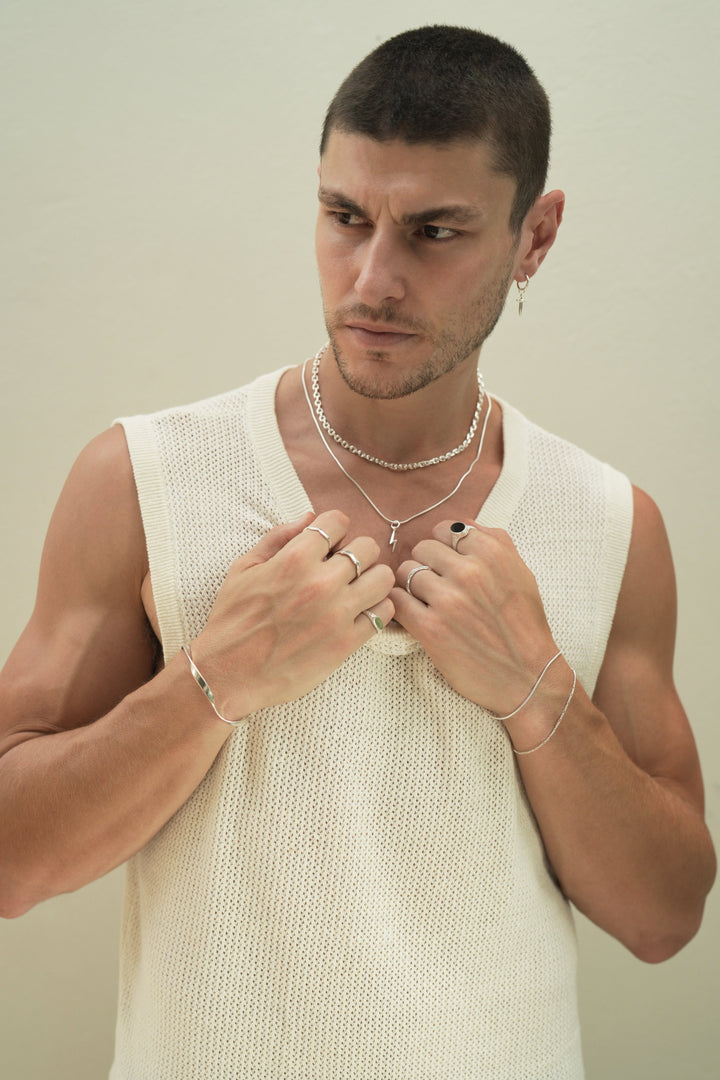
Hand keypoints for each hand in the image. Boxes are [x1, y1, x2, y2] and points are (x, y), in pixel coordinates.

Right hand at [190, 510, 394, 717]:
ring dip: (372, 579)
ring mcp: (336, 613)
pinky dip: (376, 609)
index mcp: (294, 559)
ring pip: (383, 578)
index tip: (329, 543)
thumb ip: (278, 537)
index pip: (338, 521)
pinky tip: (359, 612)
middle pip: (367, 547)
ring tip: (357, 589)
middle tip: (344, 568)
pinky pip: (383, 613)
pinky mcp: (346, 643)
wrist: (229, 674)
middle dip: (356, 552)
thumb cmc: (232, 620)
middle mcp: (320, 583)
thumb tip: (310, 517)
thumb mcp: (244, 568)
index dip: (335, 529)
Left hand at [391, 519, 559, 715]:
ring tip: (428, 603)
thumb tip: (461, 524)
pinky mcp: (430, 628)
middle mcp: (470, 572)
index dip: (443, 548)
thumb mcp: (521, 573)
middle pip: (422, 549)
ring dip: (412, 587)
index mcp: (492, 553)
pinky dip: (400, 606)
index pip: (445, 530)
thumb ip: (494, 541)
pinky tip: (414, 615)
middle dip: (426, 565)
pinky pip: (396, 600)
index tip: (448, 565)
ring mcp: (448, 600)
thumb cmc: (525, 625)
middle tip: (437, 586)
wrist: (528, 677)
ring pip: (406, 572)